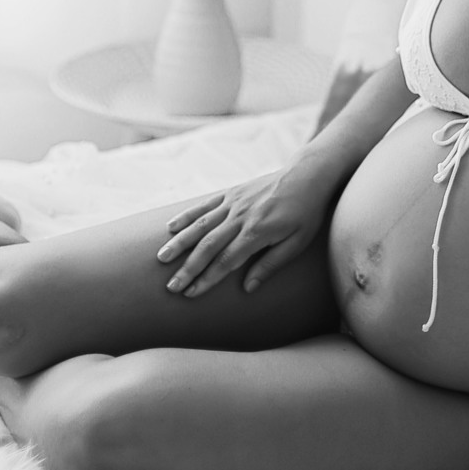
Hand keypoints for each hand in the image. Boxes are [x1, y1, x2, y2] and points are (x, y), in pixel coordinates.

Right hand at [154, 167, 329, 298]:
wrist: (307, 175)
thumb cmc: (306, 213)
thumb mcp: (297, 243)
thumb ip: (271, 265)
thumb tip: (248, 288)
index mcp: (257, 232)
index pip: (226, 261)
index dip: (207, 279)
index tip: (191, 294)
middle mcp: (241, 217)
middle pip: (208, 246)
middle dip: (188, 268)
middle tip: (171, 286)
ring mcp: (234, 203)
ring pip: (201, 225)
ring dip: (180, 242)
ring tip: (162, 258)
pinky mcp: (231, 193)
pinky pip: (205, 205)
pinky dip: (187, 216)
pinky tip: (171, 227)